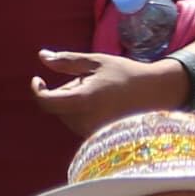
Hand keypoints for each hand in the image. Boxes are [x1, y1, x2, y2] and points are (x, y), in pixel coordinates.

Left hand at [30, 51, 180, 135]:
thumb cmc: (125, 74)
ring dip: (74, 103)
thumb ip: (67, 61)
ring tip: (100, 92)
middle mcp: (86, 120)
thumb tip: (42, 56)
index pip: (47, 102)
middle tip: (89, 81)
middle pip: (58, 107)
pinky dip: (83, 113)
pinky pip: (79, 125)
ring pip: (68, 117)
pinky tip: (103, 105)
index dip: (38, 91)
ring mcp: (92, 132)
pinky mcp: (97, 139)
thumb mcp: (96, 62)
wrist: (155, 94)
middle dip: (66, 92)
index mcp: (84, 99)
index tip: (38, 80)